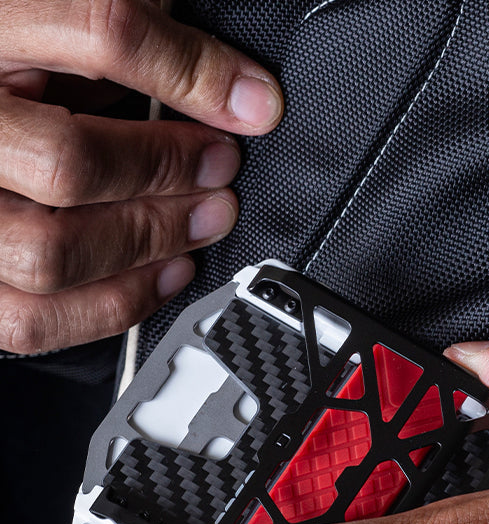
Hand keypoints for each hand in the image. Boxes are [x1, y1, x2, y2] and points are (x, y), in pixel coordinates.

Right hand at [0, 0, 283, 352]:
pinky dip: (117, 304)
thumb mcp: (55, 23)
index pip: (98, 33)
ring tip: (205, 221)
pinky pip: (34, 318)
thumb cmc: (7, 58)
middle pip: (69, 163)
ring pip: (52, 253)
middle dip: (169, 172)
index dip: (191, 74)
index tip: (252, 103)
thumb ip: (117, 37)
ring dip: (152, 242)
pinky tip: (167, 272)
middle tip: (221, 168)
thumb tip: (225, 85)